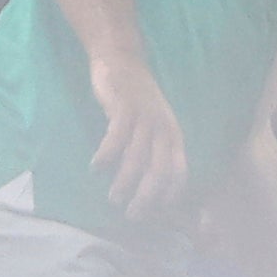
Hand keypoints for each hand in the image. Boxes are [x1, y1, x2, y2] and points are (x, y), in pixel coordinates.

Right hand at [88, 53, 190, 221]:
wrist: (123, 61)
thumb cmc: (137, 102)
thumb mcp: (154, 125)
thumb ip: (153, 150)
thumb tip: (146, 187)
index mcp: (172, 134)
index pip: (180, 170)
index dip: (171, 193)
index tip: (158, 213)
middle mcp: (163, 127)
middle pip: (160, 169)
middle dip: (148, 197)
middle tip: (132, 215)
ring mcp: (144, 117)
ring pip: (138, 157)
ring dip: (126, 182)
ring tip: (114, 198)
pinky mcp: (124, 107)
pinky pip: (117, 136)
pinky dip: (107, 155)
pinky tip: (96, 168)